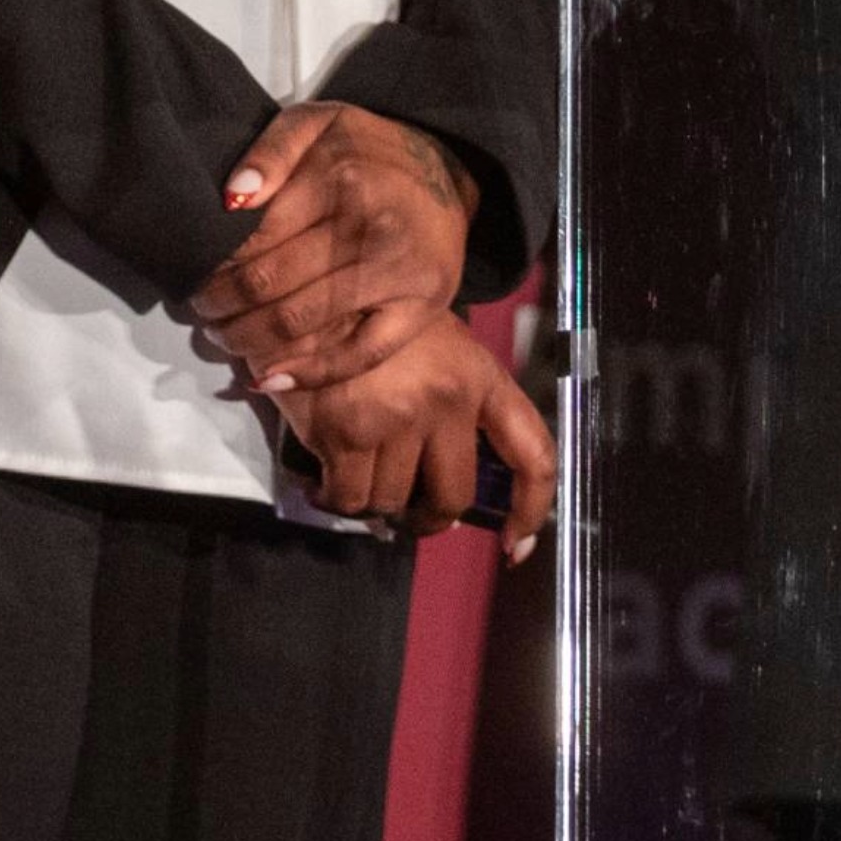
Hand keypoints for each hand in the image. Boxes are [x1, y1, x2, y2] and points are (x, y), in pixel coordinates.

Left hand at [189, 103, 481, 397]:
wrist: (447, 169)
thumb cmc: (366, 150)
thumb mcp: (316, 123)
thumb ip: (270, 151)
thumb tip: (230, 200)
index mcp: (336, 178)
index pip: (254, 238)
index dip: (214, 266)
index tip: (195, 277)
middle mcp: (368, 228)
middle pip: (269, 284)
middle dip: (222, 307)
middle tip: (203, 313)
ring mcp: (397, 273)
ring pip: (301, 322)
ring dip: (249, 340)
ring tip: (225, 338)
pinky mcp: (420, 307)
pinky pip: (360, 354)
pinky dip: (310, 374)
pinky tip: (270, 379)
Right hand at [277, 318, 555, 560]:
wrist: (308, 294)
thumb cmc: (375, 319)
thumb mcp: (435, 345)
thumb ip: (453, 402)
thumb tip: (444, 487)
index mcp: (479, 376)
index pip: (532, 453)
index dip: (530, 508)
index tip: (515, 546)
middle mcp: (445, 400)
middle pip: (451, 496)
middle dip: (427, 517)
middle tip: (407, 512)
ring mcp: (394, 418)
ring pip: (391, 502)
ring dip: (372, 502)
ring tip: (354, 477)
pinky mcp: (344, 431)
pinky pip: (347, 498)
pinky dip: (334, 500)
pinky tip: (322, 485)